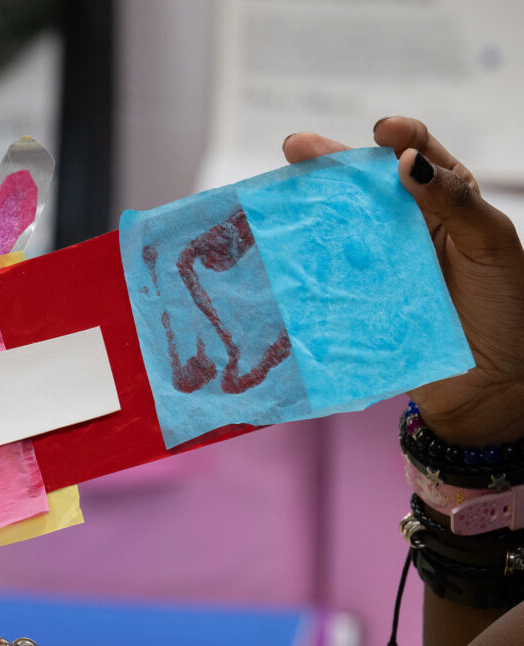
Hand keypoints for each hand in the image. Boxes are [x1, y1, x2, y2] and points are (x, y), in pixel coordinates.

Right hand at [285, 117, 523, 444]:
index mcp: (442, 201)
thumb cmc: (503, 307)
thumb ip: (453, 201)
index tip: (382, 131)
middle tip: (294, 148)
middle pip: (360, 184)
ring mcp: (374, 264)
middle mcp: (403, 227)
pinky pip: (323, 276)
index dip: (399, 136)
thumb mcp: (490, 244)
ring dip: (303, 208)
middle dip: (326, 162)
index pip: (417, 154)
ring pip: (334, 225)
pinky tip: (276, 247)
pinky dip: (297, 261)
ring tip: (274, 194)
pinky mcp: (353, 301)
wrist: (488, 386)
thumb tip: (407, 161)